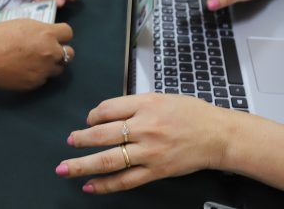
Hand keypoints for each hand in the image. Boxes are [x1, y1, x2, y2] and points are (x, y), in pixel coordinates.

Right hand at [0, 20, 74, 90]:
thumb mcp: (21, 24)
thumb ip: (39, 30)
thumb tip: (46, 35)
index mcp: (47, 34)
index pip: (69, 33)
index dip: (60, 34)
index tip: (53, 36)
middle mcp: (50, 53)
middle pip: (69, 53)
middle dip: (60, 51)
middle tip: (46, 50)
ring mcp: (43, 71)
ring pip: (58, 69)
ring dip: (51, 65)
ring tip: (34, 61)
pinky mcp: (34, 84)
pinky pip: (43, 79)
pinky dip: (37, 75)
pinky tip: (23, 70)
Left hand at [56, 94, 236, 193]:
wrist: (218, 134)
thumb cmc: (192, 114)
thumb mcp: (162, 98)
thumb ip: (135, 104)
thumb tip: (106, 114)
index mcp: (146, 104)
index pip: (107, 109)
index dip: (92, 116)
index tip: (88, 120)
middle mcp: (145, 127)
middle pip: (102, 134)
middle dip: (80, 140)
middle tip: (68, 142)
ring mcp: (149, 151)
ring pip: (108, 160)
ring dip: (83, 165)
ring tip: (65, 168)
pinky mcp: (156, 170)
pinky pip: (125, 180)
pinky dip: (105, 185)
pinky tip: (90, 186)